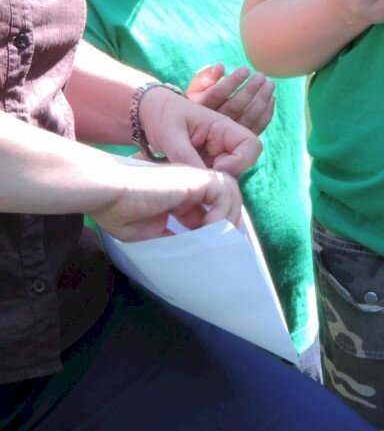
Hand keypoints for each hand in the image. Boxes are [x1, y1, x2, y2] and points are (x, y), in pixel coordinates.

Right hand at [92, 159, 242, 240]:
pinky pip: (224, 191)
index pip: (209, 207)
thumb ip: (170, 238)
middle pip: (224, 197)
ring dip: (229, 215)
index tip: (213, 247)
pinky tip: (209, 227)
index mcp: (178, 194)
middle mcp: (188, 184)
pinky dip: (223, 210)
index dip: (215, 227)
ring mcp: (192, 179)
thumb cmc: (118, 210)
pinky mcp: (194, 178)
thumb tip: (188, 252)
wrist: (107, 193)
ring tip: (217, 236)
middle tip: (223, 244)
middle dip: (228, 220)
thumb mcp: (148, 233)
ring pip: (229, 190)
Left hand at [137, 86, 262, 176]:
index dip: (241, 161)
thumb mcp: (171, 135)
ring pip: (227, 177)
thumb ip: (187, 157)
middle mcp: (225, 143)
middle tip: (197, 176)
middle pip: (241, 167)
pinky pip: (213, 180)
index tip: (216, 168)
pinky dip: (203, 185)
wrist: (147, 114)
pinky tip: (185, 181)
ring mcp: (216, 156)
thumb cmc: (162, 115)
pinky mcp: (206, 166)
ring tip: (187, 178)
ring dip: (210, 183)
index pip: (252, 146)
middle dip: (223, 177)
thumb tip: (203, 182)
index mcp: (223, 127)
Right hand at [186, 64, 275, 136]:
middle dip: (250, 90)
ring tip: (270, 84)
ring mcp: (228, 136)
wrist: (199, 130)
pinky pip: (257, 128)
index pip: (216, 94)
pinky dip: (266, 114)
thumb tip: (220, 67)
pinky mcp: (240, 142)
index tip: (245, 69)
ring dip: (261, 101)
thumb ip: (205, 76)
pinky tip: (272, 99)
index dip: (232, 81)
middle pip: (234, 107)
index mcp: (200, 109)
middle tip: (261, 75)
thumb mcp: (196, 88)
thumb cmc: (201, 100)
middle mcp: (212, 125)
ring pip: (248, 118)